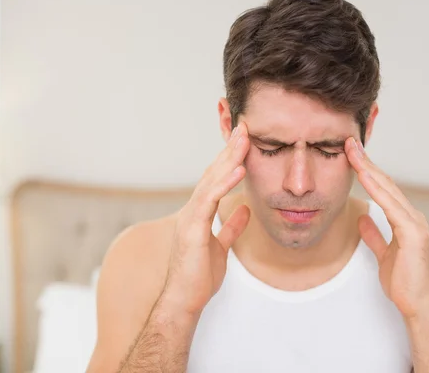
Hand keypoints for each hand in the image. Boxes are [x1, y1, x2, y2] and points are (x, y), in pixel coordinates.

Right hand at [163, 122, 250, 315]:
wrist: (184, 300)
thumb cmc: (198, 276)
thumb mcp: (221, 246)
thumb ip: (231, 226)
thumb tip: (245, 210)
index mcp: (199, 213)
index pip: (216, 180)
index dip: (230, 159)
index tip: (244, 142)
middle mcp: (193, 210)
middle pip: (213, 173)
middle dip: (230, 150)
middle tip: (245, 127)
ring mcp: (190, 218)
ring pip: (210, 180)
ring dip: (228, 158)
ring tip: (244, 138)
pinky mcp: (191, 229)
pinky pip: (209, 201)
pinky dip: (224, 183)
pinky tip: (238, 169)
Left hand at [345, 137, 428, 319]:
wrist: (418, 304)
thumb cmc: (404, 281)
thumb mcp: (383, 253)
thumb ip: (374, 235)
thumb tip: (362, 218)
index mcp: (405, 220)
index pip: (384, 189)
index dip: (368, 171)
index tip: (352, 156)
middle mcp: (412, 216)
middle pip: (386, 183)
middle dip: (367, 162)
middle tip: (350, 143)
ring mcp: (415, 223)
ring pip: (388, 189)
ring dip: (369, 168)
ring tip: (353, 152)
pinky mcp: (413, 232)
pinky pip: (391, 206)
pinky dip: (377, 188)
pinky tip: (364, 175)